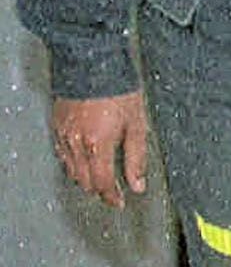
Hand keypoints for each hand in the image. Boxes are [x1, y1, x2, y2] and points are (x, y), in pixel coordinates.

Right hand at [52, 92, 148, 208]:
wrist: (93, 65)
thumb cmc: (119, 93)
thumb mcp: (136, 126)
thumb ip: (136, 159)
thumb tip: (137, 185)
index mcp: (98, 145)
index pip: (102, 182)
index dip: (111, 196)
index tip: (119, 202)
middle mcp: (77, 143)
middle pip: (84, 180)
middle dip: (98, 190)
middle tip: (111, 194)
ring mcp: (63, 134)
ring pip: (70, 169)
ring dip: (85, 178)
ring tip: (99, 180)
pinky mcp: (56, 125)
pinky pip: (62, 154)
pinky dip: (73, 163)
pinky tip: (84, 162)